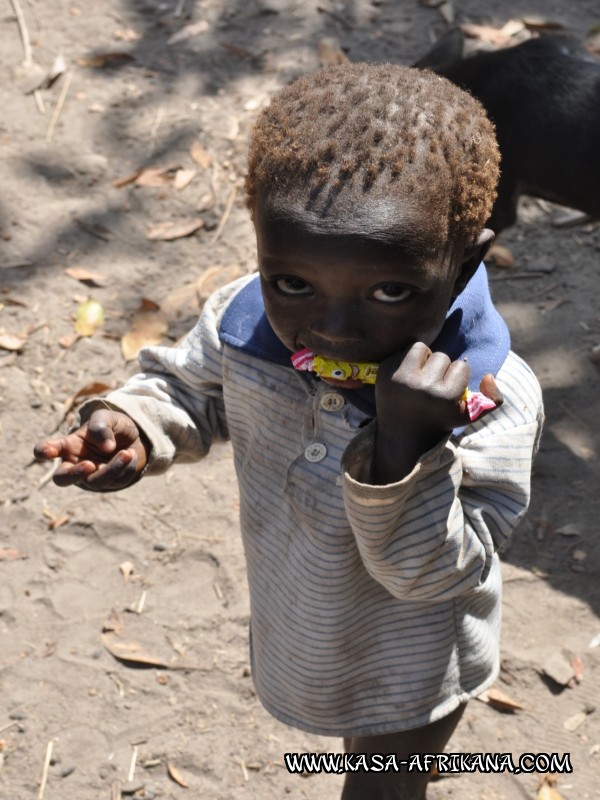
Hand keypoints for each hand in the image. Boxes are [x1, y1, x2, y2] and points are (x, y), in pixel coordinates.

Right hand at [33, 409, 148, 491]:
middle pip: (62, 479)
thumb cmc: (113, 426)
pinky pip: (118, 481)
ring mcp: (92, 476)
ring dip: (113, 468)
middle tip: (89, 465)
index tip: (46, 451)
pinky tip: (131, 455)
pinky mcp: (110, 484)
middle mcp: (75, 464)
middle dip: (74, 475)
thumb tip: (106, 448)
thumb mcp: (107, 418)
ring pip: (96, 481)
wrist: (138, 437)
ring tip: (127, 452)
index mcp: (68, 445)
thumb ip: (101, 427)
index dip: (44, 451)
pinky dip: (128, 466)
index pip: (48, 449)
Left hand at [373, 342, 502, 482]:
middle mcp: (422, 387)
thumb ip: (493, 400)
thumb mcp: (469, 417)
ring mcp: (400, 378)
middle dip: (440, 368)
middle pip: (442, 356)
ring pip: (421, 348)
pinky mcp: (384, 372)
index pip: (461, 366)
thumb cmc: (439, 421)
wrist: (403, 435)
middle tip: (433, 385)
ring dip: (424, 359)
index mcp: (444, 397)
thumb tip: (489, 375)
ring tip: (421, 376)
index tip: (448, 390)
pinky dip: (407, 360)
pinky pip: (402, 351)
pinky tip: (406, 377)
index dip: (457, 377)